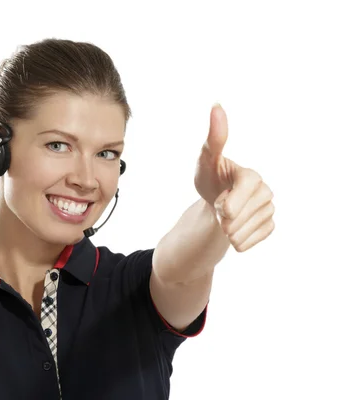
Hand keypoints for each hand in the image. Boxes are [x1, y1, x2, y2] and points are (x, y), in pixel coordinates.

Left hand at [194, 104, 274, 251]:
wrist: (213, 204)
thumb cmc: (209, 179)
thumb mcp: (205, 161)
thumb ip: (214, 138)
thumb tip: (217, 105)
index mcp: (251, 175)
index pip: (247, 188)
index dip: (231, 201)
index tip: (221, 208)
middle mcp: (265, 191)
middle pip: (241, 215)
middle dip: (223, 217)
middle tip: (218, 207)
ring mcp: (268, 210)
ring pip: (244, 231)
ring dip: (227, 230)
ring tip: (224, 217)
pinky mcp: (268, 227)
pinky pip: (249, 242)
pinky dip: (236, 241)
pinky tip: (233, 229)